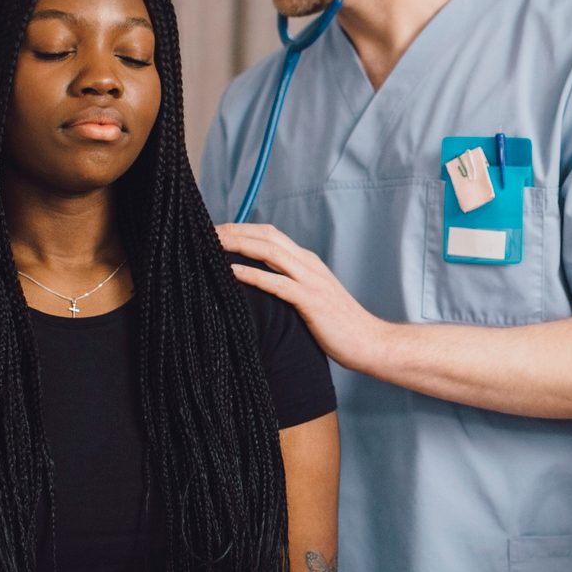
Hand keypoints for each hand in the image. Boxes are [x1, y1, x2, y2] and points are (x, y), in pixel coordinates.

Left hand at [216, 222, 389, 372]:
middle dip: (233, 231)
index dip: (240, 230)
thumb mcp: (311, 298)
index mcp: (307, 262)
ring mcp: (311, 281)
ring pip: (269, 252)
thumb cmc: (339, 326)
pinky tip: (231, 272)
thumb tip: (259, 285)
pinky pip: (277, 282)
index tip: (214, 233)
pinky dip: (252, 274)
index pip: (268, 235)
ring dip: (238, 245)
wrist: (369, 342)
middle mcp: (308, 264)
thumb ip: (290, 286)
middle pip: (265, 237)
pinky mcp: (311, 301)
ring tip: (211, 244)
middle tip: (203, 232)